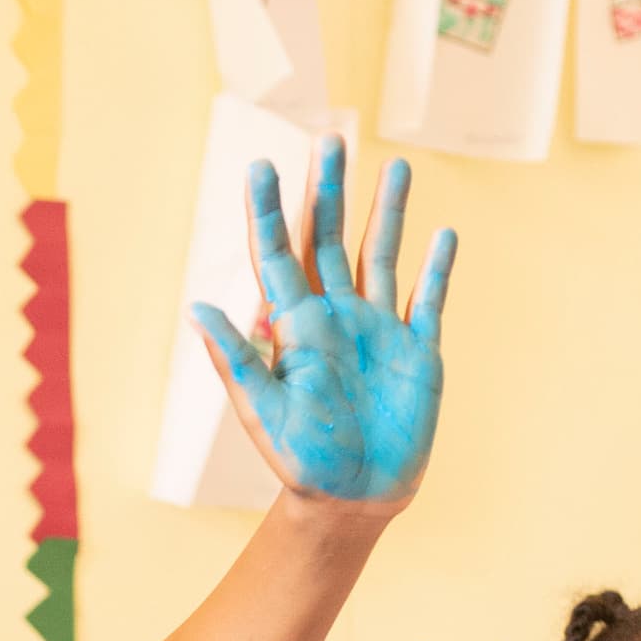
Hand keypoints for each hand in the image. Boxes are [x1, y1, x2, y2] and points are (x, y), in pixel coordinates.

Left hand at [189, 138, 455, 511]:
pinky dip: (438, 268)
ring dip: (388, 213)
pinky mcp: (416, 351)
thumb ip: (235, 358)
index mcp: (295, 327)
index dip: (269, 211)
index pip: (277, 255)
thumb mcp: (263, 410)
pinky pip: (428, 299)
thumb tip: (196, 307)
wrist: (351, 501)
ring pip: (382, 256)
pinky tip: (444, 234)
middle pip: (330, 240)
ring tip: (395, 166)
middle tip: (329, 139)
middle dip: (329, 191)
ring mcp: (378, 330)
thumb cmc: (300, 461)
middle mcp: (335, 317)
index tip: (261, 165)